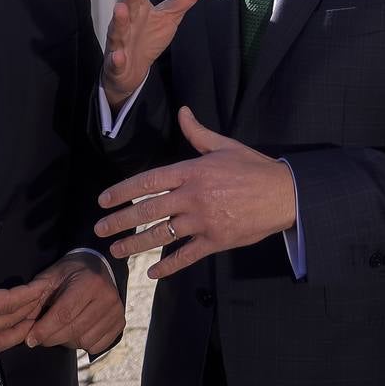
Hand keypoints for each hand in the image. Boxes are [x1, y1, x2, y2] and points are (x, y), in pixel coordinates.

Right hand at [0, 229, 57, 357]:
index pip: (5, 304)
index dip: (29, 295)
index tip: (45, 284)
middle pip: (8, 324)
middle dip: (32, 310)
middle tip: (49, 297)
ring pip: (0, 343)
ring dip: (22, 330)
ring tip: (38, 317)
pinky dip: (3, 342)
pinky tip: (8, 335)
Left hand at [23, 253, 124, 356]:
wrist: (98, 266)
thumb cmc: (70, 273)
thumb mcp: (50, 277)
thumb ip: (35, 297)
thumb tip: (20, 323)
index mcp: (89, 282)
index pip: (64, 314)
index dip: (44, 330)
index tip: (30, 339)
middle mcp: (107, 297)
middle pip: (73, 331)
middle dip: (51, 338)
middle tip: (41, 336)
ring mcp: (116, 311)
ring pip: (84, 341)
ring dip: (68, 341)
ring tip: (62, 328)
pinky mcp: (120, 323)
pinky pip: (96, 346)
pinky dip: (83, 343)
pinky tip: (78, 330)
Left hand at [94, 107, 297, 279]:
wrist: (284, 194)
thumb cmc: (254, 168)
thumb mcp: (224, 146)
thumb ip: (198, 133)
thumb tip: (183, 112)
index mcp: (192, 172)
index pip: (148, 181)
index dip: (123, 191)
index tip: (104, 200)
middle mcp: (193, 197)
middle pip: (148, 210)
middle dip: (120, 221)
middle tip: (100, 229)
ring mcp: (203, 221)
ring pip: (162, 235)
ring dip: (136, 244)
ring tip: (117, 251)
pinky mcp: (215, 241)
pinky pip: (186, 255)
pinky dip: (168, 266)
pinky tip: (153, 273)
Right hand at [102, 0, 207, 107]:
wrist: (131, 69)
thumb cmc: (149, 37)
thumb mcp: (170, 16)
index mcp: (139, 8)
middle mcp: (127, 21)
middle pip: (128, 6)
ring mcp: (120, 42)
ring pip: (117, 30)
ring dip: (119, 20)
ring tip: (120, 9)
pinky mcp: (116, 63)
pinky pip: (115, 61)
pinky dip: (116, 58)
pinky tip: (119, 56)